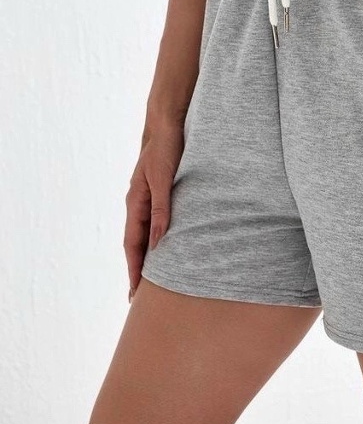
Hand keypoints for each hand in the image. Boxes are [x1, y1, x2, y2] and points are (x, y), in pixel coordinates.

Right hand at [124, 121, 184, 302]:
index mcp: (135, 203)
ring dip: (147, 257)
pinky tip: (167, 248)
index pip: (133, 244)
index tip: (136, 291)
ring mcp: (148, 199)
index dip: (134, 268)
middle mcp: (139, 204)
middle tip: (138, 297)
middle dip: (137, 270)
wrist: (168, 126)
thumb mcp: (163, 180)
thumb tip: (159, 242)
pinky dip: (159, 240)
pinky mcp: (160, 194)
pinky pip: (157, 223)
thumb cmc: (166, 150)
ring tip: (151, 280)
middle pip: (137, 244)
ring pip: (146, 235)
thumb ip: (161, 209)